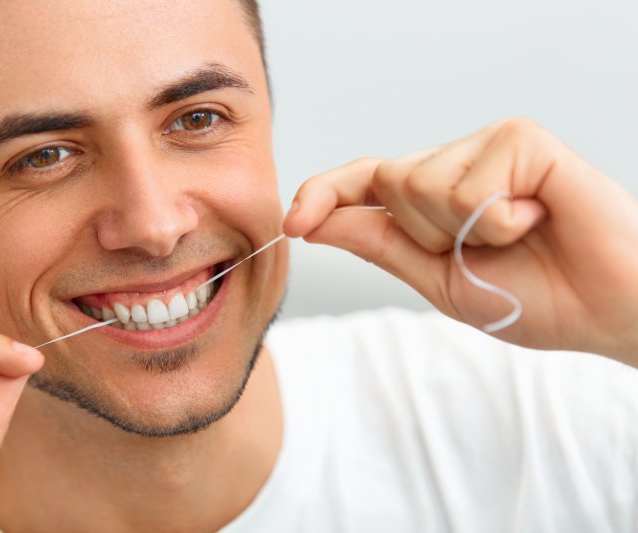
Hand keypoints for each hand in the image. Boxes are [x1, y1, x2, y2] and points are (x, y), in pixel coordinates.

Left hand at [284, 118, 637, 361]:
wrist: (607, 309)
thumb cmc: (533, 295)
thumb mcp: (439, 279)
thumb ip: (379, 244)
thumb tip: (314, 222)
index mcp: (432, 200)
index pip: (363, 183)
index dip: (324, 196)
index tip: (293, 222)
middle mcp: (455, 164)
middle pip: (385, 182)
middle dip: (424, 234)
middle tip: (483, 249)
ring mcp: (487, 146)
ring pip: (419, 182)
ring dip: (463, 231)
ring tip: (518, 233)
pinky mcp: (520, 138)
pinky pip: (468, 185)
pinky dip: (499, 221)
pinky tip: (536, 217)